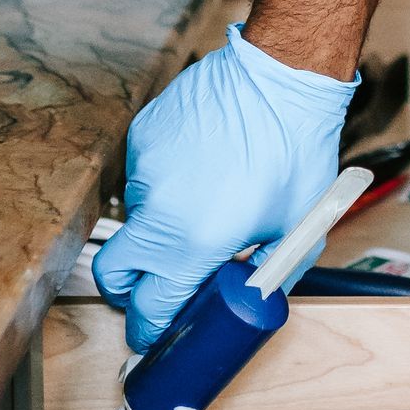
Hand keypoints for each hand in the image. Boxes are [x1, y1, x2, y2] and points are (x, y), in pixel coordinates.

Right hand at [93, 24, 358, 349]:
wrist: (282, 75)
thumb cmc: (297, 151)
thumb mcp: (296, 231)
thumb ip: (262, 276)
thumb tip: (240, 299)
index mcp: (193, 243)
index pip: (148, 309)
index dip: (151, 330)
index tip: (158, 334)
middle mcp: (156, 210)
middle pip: (112, 273)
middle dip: (129, 291)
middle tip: (160, 288)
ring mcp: (143, 170)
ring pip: (135, 220)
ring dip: (160, 226)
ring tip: (208, 201)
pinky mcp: (141, 137)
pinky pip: (143, 177)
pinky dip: (166, 183)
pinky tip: (204, 164)